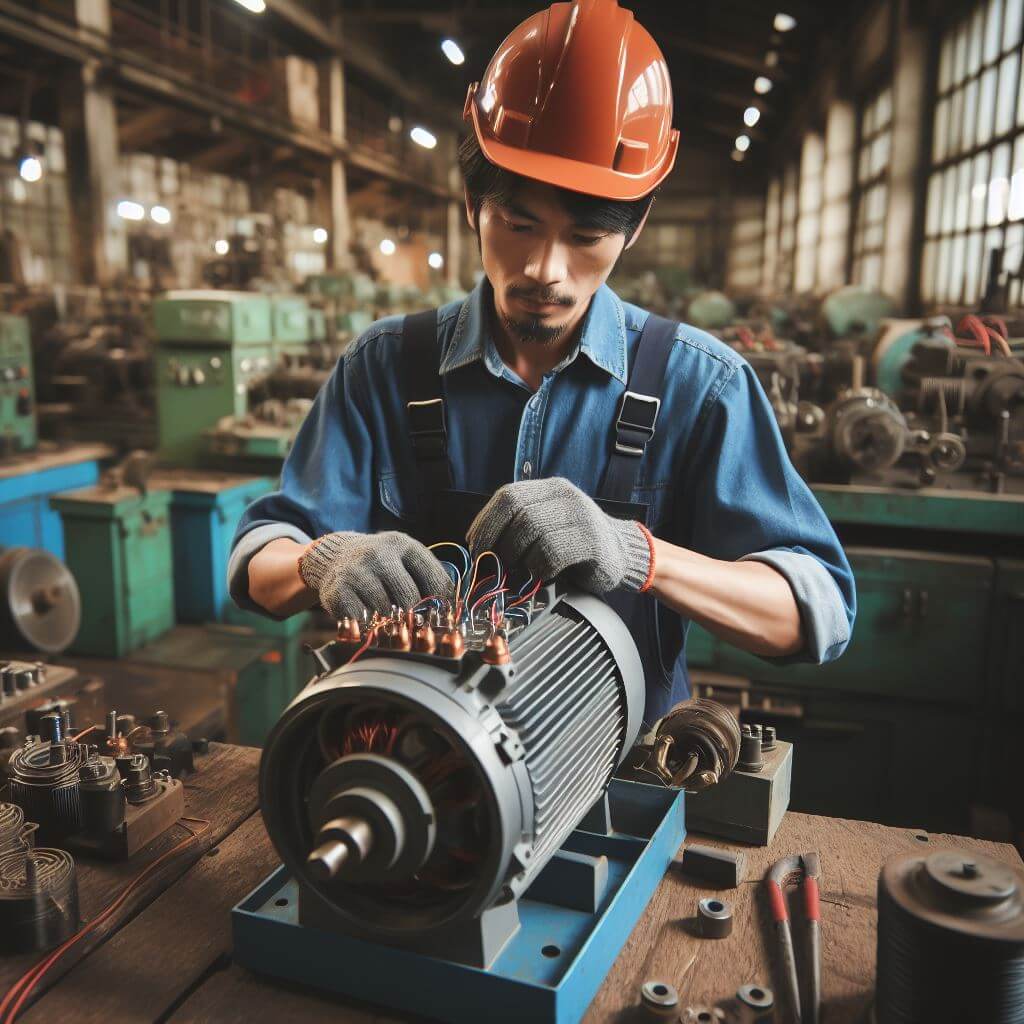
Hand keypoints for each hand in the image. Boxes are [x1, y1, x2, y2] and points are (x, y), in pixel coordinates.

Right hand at [298, 531, 453, 619]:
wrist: (335, 557)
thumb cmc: (381, 563)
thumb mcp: (406, 559)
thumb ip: (429, 578)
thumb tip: (453, 612)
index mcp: (403, 545)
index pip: (435, 581)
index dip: (443, 606)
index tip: (444, 620)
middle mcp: (379, 555)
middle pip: (410, 599)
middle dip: (415, 617)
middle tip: (415, 627)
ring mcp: (356, 572)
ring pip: (385, 612)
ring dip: (390, 621)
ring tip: (388, 618)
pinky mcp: (337, 591)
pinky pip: (361, 620)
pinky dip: (367, 625)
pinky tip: (367, 618)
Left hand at [466, 478, 651, 593]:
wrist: (622, 553)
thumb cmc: (575, 545)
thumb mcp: (546, 525)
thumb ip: (518, 526)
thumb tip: (478, 545)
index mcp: (549, 489)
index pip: (507, 496)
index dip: (486, 521)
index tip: (475, 545)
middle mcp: (565, 496)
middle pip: (518, 514)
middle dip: (500, 542)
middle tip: (496, 564)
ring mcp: (581, 516)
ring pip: (534, 531)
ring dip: (520, 557)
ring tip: (523, 570)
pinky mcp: (592, 541)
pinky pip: (553, 552)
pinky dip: (541, 568)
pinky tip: (544, 574)